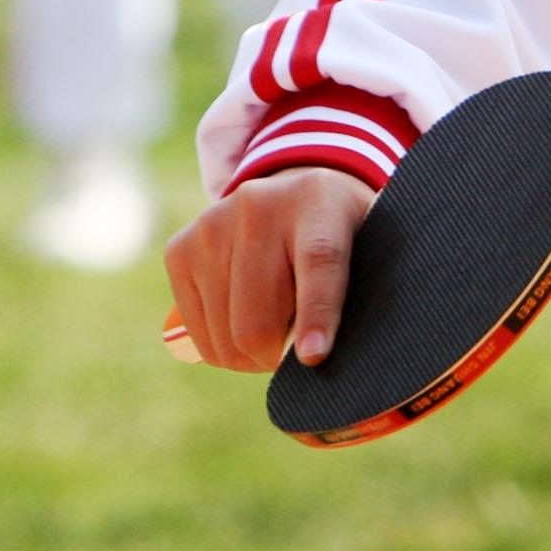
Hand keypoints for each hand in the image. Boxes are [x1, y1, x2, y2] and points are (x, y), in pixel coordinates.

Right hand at [163, 166, 375, 372]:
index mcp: (318, 201)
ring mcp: (212, 226)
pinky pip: (197, 332)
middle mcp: (258, 206)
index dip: (316, 314)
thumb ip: (365, 283)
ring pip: (225, 335)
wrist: (291, 192)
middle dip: (277, 356)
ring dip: (251, 356)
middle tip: (297, 355)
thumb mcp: (369, 240)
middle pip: (258, 319)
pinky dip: (223, 347)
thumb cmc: (341, 232)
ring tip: (275, 335)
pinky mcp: (180, 250)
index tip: (312, 357)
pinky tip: (245, 321)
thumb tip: (334, 352)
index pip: (318, 262)